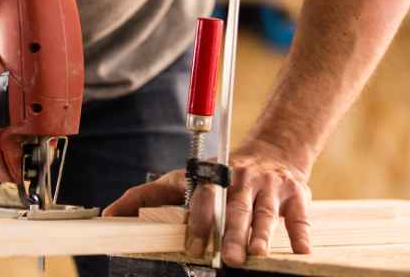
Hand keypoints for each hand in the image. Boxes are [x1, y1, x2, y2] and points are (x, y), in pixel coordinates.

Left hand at [103, 140, 312, 265]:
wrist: (274, 151)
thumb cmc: (221, 177)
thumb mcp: (184, 180)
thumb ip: (148, 196)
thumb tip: (108, 215)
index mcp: (213, 177)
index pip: (204, 198)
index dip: (200, 223)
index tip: (196, 248)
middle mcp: (241, 179)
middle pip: (236, 207)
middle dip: (233, 233)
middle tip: (229, 259)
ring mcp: (270, 185)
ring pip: (265, 211)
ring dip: (262, 234)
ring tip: (258, 255)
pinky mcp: (296, 193)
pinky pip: (299, 215)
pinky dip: (301, 233)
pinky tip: (301, 250)